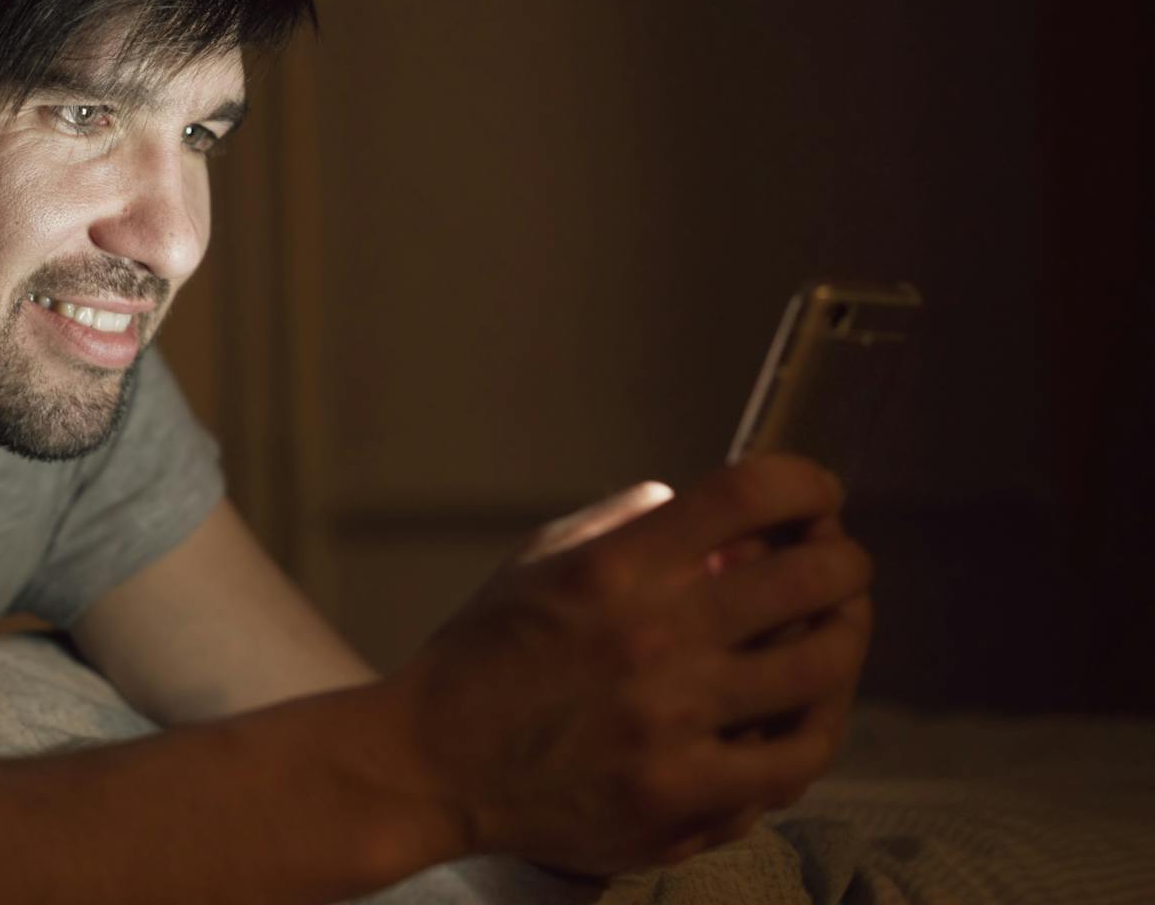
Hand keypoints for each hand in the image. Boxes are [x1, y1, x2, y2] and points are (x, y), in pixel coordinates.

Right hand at [390, 453, 873, 875]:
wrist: (430, 763)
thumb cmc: (483, 657)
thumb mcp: (537, 559)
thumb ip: (621, 524)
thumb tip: (696, 502)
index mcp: (616, 566)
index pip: (750, 495)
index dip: (807, 483)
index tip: (819, 494)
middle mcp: (652, 635)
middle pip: (811, 575)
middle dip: (844, 559)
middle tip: (842, 564)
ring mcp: (670, 720)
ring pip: (821, 667)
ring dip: (847, 636)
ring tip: (841, 630)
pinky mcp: (678, 794)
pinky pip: (792, 759)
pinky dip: (818, 726)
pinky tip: (812, 712)